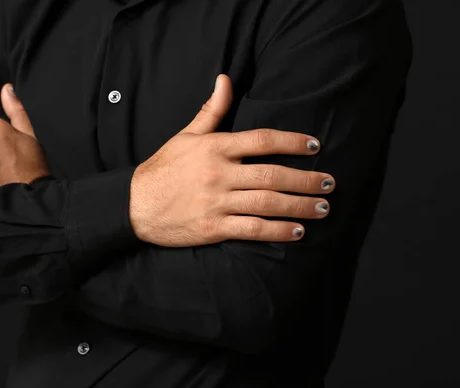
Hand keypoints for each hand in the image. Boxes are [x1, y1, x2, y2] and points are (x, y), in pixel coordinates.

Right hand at [129, 74, 335, 246]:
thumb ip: (211, 111)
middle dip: (306, 179)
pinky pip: (252, 230)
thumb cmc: (162, 168)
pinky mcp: (212, 228)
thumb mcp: (185, 136)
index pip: (261, 140)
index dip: (292, 141)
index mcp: (214, 148)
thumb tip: (226, 79)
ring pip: (266, 204)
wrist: (134, 205)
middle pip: (271, 175)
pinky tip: (297, 231)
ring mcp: (215, 202)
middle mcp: (217, 174)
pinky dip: (277, 231)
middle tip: (330, 182)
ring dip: (299, 206)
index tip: (316, 146)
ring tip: (323, 207)